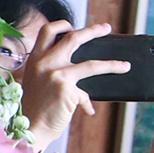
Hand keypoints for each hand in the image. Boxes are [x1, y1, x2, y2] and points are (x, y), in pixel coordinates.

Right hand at [18, 21, 129, 150]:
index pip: (47, 31)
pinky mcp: (67, 88)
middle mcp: (44, 63)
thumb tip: (81, 69)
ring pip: (91, 64)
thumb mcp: (37, 82)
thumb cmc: (34, 108)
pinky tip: (87, 110)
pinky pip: (85, 94)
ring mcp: (56, 74)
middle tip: (106, 28)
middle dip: (93, 31)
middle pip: (73, 38)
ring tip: (124, 66)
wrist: (29, 127)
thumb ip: (53, 71)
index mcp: (35, 59)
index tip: (73, 26)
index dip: (62, 25)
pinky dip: (87, 103)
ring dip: (112, 65)